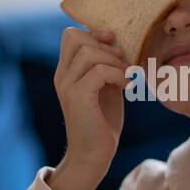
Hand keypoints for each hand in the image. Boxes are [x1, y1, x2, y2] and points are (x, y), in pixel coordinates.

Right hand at [48, 27, 128, 189]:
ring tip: (127, 78)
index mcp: (67, 72)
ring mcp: (67, 85)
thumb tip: (116, 42)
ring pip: (89, 52)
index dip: (94, 34)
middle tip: (122, 65)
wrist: (94, 155)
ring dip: (115, 62)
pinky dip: (118, 75)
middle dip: (106, 46)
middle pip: (77, 37)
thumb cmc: (102, 122)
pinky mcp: (78, 97)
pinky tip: (127, 88)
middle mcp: (62, 76)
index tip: (114, 49)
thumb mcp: (106, 87)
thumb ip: (107, 66)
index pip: (71, 35)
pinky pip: (99, 71)